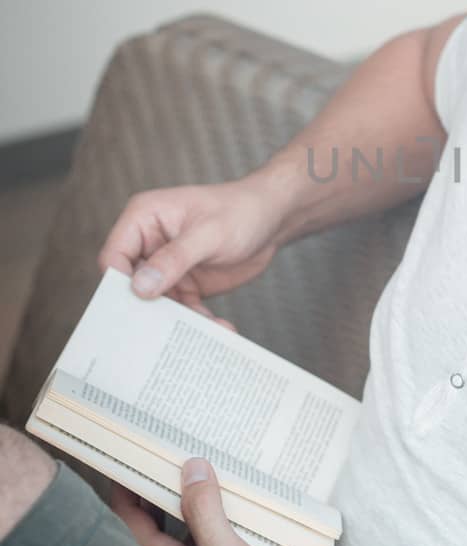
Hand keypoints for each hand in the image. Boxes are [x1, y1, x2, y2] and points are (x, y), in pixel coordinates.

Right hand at [98, 176, 287, 322]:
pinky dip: (198, 322)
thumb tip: (141, 286)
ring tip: (201, 333)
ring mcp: (167, 266)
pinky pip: (183, 310)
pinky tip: (219, 329)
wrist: (274, 218)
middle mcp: (149, 244)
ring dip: (178, 321)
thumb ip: (175, 258)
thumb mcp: (209, 233)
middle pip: (131, 286)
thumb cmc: (241, 210)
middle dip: (148, 310)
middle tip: (162, 335)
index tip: (136, 308)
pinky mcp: (185, 284)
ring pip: (158, 304)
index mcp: (143, 219)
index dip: (119, 284)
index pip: (114, 256)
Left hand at [111, 460, 312, 545]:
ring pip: (174, 531)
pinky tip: (223, 506)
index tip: (133, 453)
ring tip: (195, 470)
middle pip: (148, 522)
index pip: (128, 516)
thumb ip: (205, 510)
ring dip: (180, 502)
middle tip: (165, 453)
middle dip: (153, 488)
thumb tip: (190, 467)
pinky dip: (202, 519)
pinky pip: (197, 541)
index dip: (126, 484)